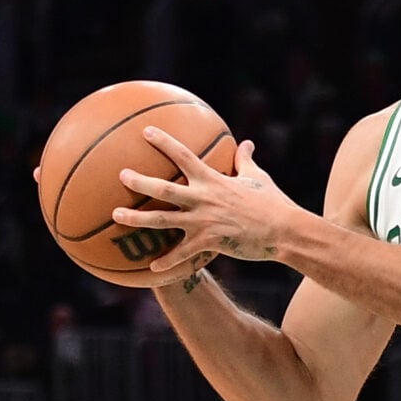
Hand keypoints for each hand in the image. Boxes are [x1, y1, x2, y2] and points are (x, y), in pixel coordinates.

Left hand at [113, 132, 300, 280]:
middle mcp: (203, 199)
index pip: (183, 156)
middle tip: (121, 175)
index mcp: (213, 180)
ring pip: (163, 221)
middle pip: (164, 189)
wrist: (284, 231)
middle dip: (140, 182)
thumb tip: (247, 143)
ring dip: (138, 220)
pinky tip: (151, 269)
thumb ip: (246, 160)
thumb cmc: (274, 203)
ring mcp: (203, 222)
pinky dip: (167, 262)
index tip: (145, 131)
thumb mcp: (259, 178)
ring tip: (116, 217)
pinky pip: (182, 254)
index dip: (163, 142)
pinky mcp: (208, 243)